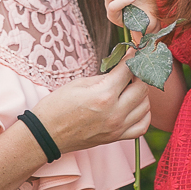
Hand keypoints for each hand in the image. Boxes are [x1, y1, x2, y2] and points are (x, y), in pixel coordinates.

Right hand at [31, 56, 150, 152]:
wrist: (45, 135)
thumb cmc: (57, 107)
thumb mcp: (78, 84)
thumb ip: (104, 77)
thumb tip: (121, 71)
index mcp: (104, 95)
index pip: (128, 70)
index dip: (133, 57)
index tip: (134, 51)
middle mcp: (115, 113)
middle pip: (142, 88)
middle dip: (140, 75)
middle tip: (131, 69)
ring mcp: (117, 128)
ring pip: (145, 107)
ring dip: (142, 94)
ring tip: (130, 87)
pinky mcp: (116, 138)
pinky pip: (142, 127)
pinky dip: (143, 115)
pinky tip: (135, 106)